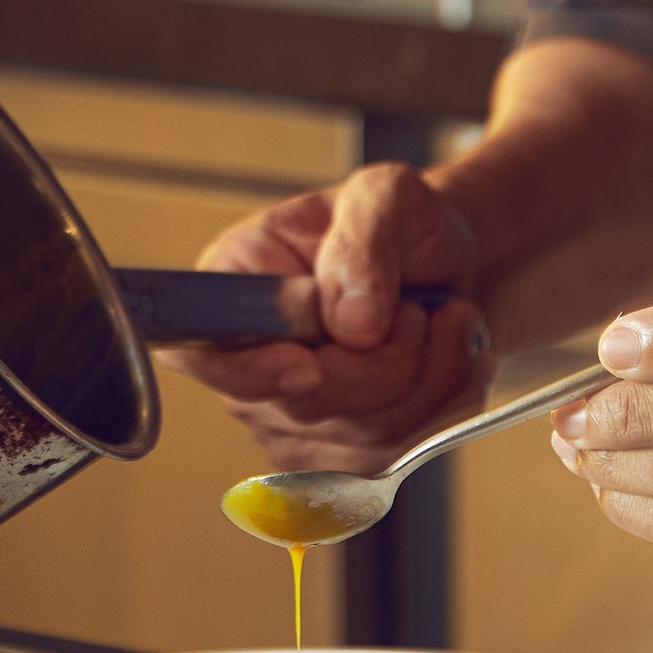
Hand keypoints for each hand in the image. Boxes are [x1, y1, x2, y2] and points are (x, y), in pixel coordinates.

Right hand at [159, 161, 495, 473]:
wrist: (443, 263)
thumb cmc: (401, 224)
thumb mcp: (385, 197)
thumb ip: (361, 243)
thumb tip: (350, 321)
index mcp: (234, 287)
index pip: (199, 351)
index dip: (247, 372)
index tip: (306, 365)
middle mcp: (251, 363)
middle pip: (306, 403)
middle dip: (389, 359)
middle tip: (419, 308)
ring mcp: (292, 419)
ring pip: (366, 437)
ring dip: (432, 378)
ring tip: (446, 321)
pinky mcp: (343, 454)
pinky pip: (401, 454)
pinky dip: (446, 406)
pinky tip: (453, 360)